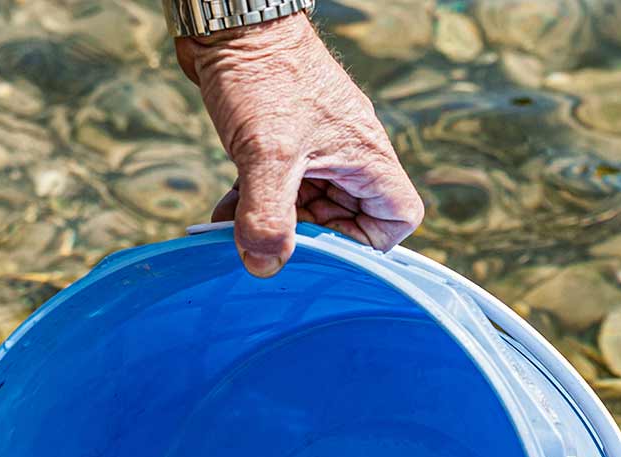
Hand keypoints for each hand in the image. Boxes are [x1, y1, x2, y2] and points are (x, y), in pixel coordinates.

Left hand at [176, 15, 424, 277]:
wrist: (231, 21)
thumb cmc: (262, 74)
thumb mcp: (266, 153)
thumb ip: (267, 217)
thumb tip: (265, 267)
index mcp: (365, 156)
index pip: (398, 216)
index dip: (368, 244)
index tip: (324, 247)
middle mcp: (346, 154)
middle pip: (347, 218)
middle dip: (308, 238)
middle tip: (269, 243)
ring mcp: (314, 148)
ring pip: (307, 207)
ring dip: (273, 225)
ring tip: (236, 231)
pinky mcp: (280, 142)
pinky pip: (278, 188)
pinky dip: (253, 206)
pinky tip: (222, 213)